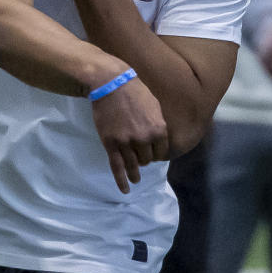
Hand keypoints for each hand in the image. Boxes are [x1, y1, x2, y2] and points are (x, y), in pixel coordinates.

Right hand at [90, 77, 168, 193]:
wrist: (110, 83)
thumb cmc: (134, 91)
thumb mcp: (154, 106)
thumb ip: (158, 124)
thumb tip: (160, 139)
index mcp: (158, 129)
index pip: (161, 152)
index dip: (156, 153)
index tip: (152, 153)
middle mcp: (144, 139)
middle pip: (147, 159)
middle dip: (144, 157)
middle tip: (139, 154)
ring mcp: (127, 143)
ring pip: (134, 165)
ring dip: (135, 173)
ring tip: (136, 178)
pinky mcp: (111, 144)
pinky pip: (117, 166)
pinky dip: (121, 180)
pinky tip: (125, 189)